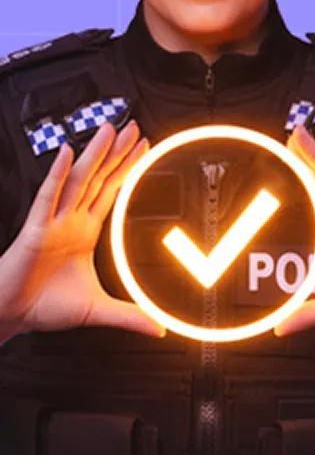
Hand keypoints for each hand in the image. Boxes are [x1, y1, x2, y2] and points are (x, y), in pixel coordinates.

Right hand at [0, 120, 164, 341]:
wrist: (11, 316)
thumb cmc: (45, 306)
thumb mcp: (98, 310)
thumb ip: (130, 316)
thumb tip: (160, 328)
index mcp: (84, 231)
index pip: (111, 192)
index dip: (127, 170)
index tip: (144, 148)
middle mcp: (70, 221)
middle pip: (98, 178)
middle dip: (116, 153)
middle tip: (134, 127)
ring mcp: (52, 222)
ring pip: (76, 180)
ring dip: (93, 154)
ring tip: (109, 130)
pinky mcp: (34, 230)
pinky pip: (47, 198)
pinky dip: (57, 176)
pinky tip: (66, 155)